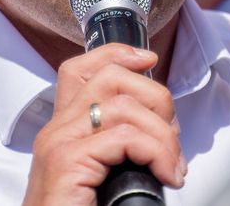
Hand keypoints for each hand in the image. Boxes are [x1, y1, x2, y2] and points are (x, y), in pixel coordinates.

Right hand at [23, 44, 184, 205]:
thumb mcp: (102, 174)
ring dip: (163, 134)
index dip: (117, 54)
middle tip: (172, 140)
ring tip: (171, 166)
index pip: (80, 69)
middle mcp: (57, 129)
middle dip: (157, 99)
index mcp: (64, 129)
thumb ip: (118, 148)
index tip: (149, 59)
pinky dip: (156, 152)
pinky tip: (163, 175)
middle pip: (110, 77)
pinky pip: (124, 137)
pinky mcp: (67, 162)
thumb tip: (163, 133)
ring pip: (123, 105)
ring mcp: (59, 143)